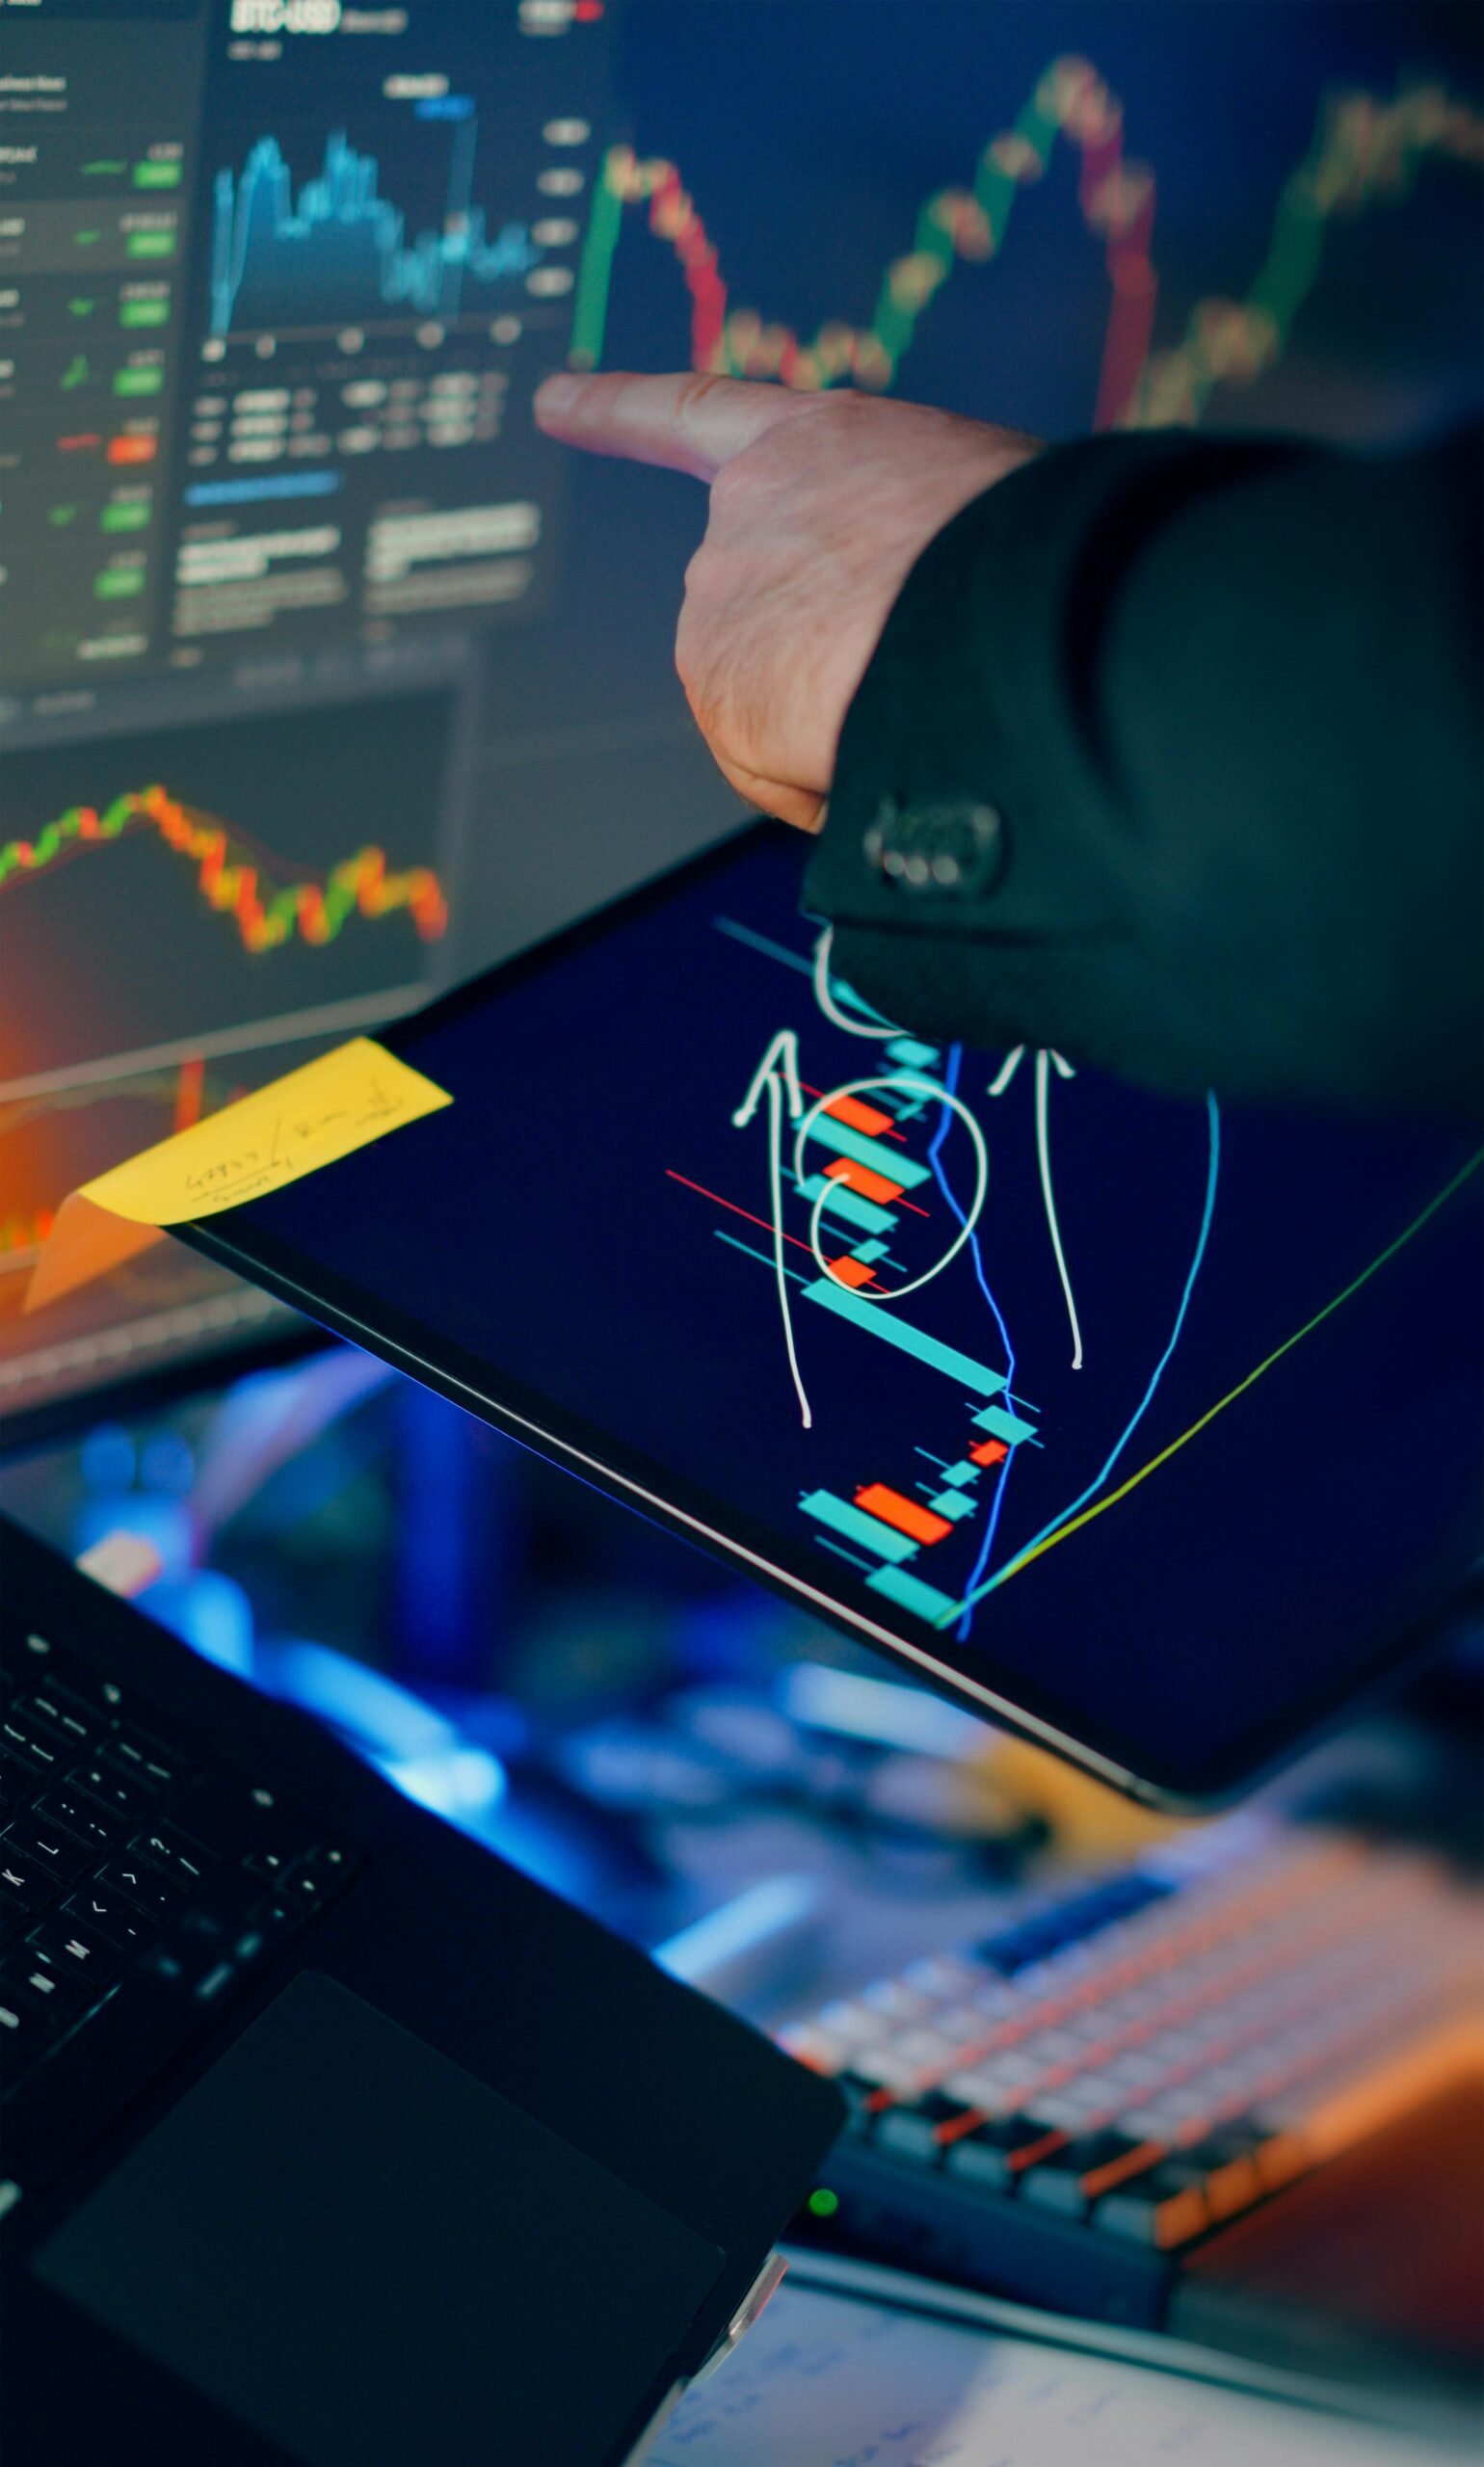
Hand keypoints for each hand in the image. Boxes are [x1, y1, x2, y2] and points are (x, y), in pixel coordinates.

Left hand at [534, 371, 1038, 829]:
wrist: (997, 599)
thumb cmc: (1021, 547)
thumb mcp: (966, 504)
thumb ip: (897, 547)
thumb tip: (877, 647)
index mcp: (817, 439)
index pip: (696, 415)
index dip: (619, 409)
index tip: (554, 398)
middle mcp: (746, 509)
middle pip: (762, 616)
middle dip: (821, 665)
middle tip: (911, 672)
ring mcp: (719, 595)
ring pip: (772, 702)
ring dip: (837, 725)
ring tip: (915, 693)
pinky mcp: (714, 679)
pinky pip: (774, 765)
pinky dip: (824, 778)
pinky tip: (876, 744)